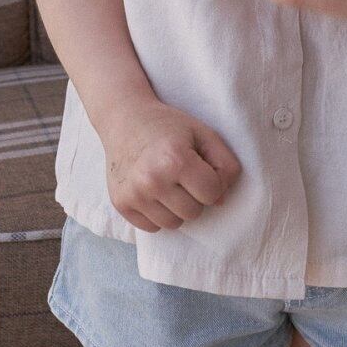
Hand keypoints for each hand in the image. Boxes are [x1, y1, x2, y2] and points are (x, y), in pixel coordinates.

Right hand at [100, 95, 241, 231]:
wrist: (125, 118)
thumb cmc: (169, 126)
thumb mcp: (204, 133)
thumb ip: (225, 165)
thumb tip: (221, 201)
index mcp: (175, 159)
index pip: (212, 193)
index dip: (213, 181)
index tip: (202, 167)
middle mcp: (152, 180)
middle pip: (193, 212)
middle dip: (194, 195)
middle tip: (182, 174)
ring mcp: (134, 194)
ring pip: (173, 224)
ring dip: (177, 208)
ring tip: (168, 182)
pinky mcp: (121, 204)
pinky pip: (152, 227)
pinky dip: (157, 214)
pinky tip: (153, 191)